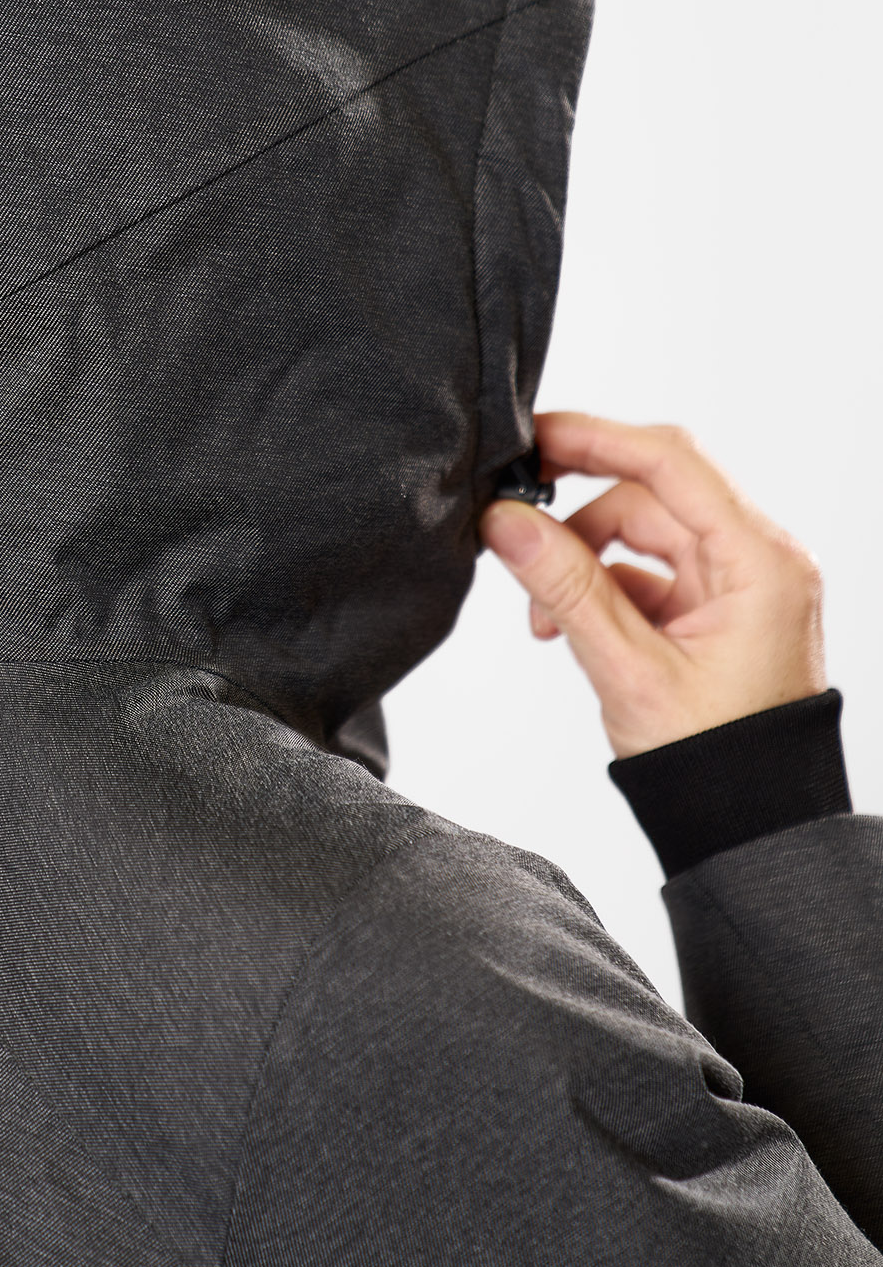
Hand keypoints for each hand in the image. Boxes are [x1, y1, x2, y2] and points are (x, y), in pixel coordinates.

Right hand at [478, 413, 826, 758]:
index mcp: (760, 562)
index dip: (596, 439)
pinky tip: (565, 627)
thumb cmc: (716, 763)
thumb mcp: (628, 671)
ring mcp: (738, 583)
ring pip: (642, 530)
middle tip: (514, 515)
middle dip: (577, 513)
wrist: (752, 830)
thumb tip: (506, 521)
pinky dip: (599, 586)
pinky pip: (646, 569)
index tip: (534, 436)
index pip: (671, 463)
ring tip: (543, 616)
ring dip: (582, 558)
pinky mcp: (715, 607)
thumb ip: (565, 588)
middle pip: (652, 493)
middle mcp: (758, 559)